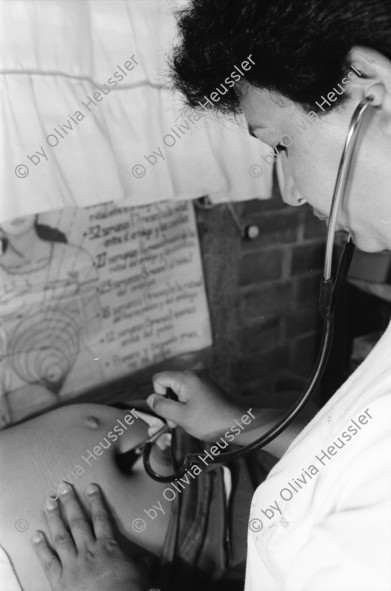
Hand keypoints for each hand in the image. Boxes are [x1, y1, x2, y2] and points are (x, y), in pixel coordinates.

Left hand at [32, 482, 149, 590]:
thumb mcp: (140, 573)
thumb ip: (140, 561)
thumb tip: (146, 557)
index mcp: (107, 547)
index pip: (101, 518)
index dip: (96, 501)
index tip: (90, 487)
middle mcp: (88, 551)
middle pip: (77, 521)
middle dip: (70, 502)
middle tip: (62, 486)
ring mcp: (72, 565)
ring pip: (61, 536)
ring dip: (54, 518)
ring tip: (48, 502)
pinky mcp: (60, 581)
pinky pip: (48, 561)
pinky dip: (41, 548)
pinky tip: (36, 535)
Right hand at [146, 370, 239, 440]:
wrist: (238, 424)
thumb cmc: (211, 421)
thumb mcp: (181, 416)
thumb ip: (162, 406)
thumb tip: (150, 399)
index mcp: (186, 378)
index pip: (159, 379)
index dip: (158, 396)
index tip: (169, 411)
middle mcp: (193, 375)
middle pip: (168, 384)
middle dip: (168, 403)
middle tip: (177, 421)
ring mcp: (201, 381)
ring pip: (177, 390)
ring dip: (177, 406)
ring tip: (187, 420)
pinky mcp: (206, 388)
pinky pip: (188, 393)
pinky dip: (187, 405)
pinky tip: (194, 417)